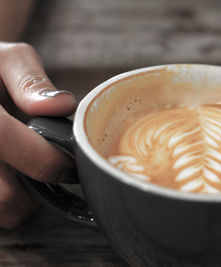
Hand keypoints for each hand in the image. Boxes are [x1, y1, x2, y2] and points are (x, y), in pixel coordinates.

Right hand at [0, 42, 75, 228]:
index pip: (4, 139)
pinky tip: (13, 178)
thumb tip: (62, 106)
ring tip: (29, 169)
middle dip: (38, 184)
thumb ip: (30, 80)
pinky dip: (11, 206)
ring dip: (24, 198)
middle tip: (51, 165)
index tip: (69, 161)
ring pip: (1, 209)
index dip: (45, 158)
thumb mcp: (4, 60)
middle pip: (4, 192)